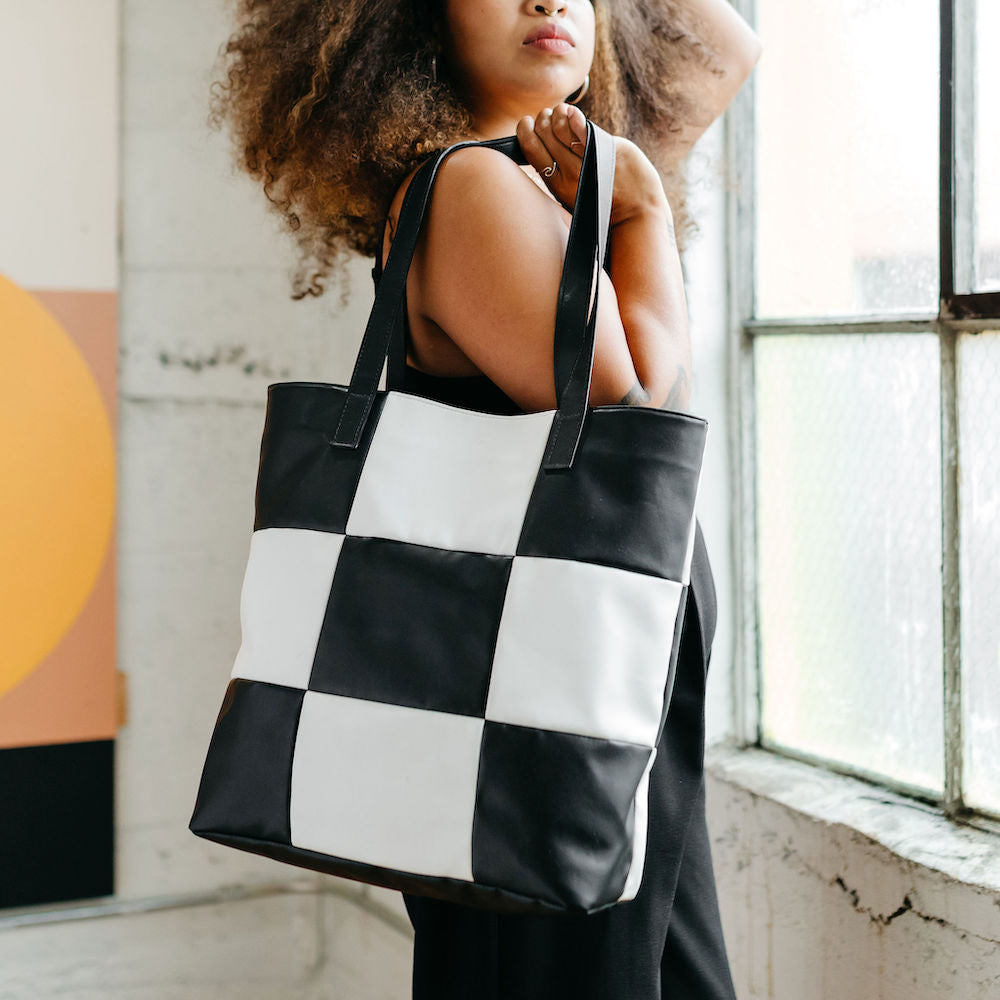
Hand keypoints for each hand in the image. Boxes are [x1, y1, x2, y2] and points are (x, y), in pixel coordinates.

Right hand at [515, 104, 669, 227]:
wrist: (636, 213)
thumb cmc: (602, 204)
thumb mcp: (571, 196)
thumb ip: (556, 174)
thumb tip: (539, 146)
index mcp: (557, 185)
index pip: (530, 148)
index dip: (525, 129)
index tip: (527, 123)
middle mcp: (571, 173)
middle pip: (544, 132)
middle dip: (542, 118)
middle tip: (546, 117)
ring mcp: (589, 162)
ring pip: (562, 125)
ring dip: (557, 112)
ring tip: (562, 113)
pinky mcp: (609, 150)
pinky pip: (584, 127)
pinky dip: (574, 115)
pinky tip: (572, 113)